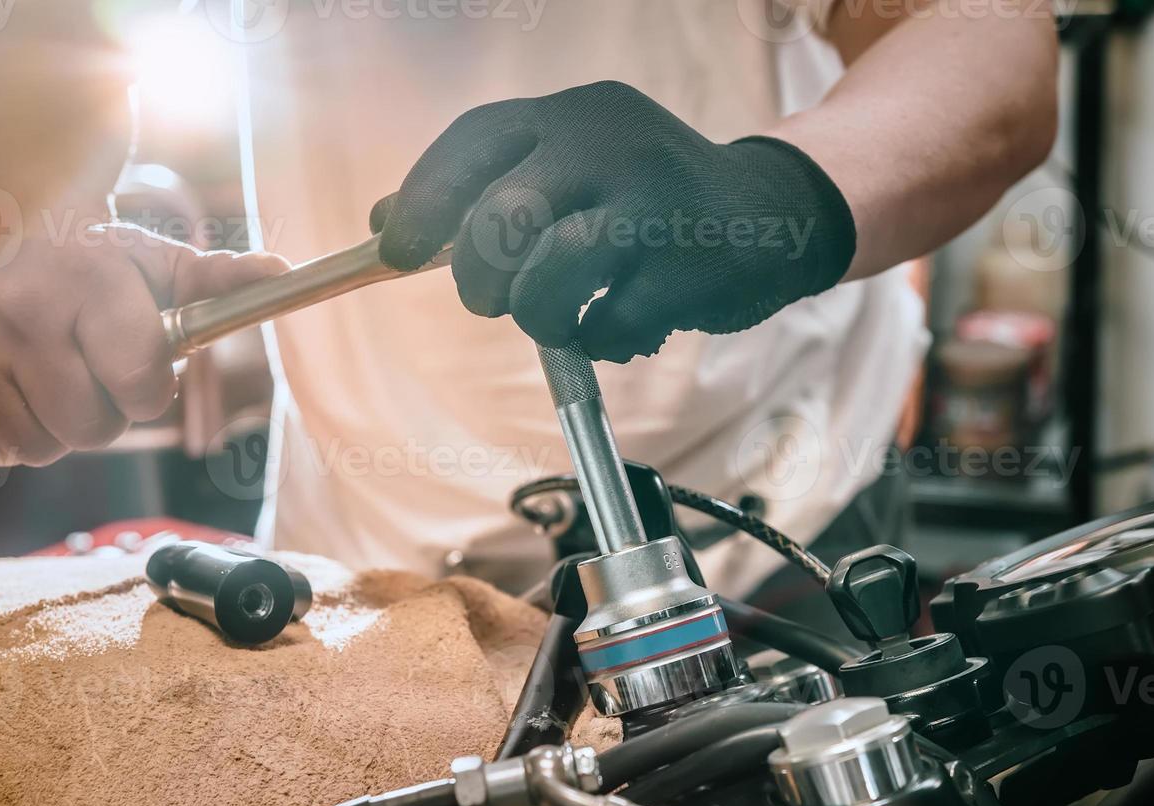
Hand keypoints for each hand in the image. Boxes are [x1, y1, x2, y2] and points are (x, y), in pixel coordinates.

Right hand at [0, 223, 287, 465]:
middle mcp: (19, 307)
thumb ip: (224, 282)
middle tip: (92, 370)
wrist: (9, 234)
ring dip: (59, 427)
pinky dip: (12, 432)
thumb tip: (284, 272)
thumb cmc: (105, 265)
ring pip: (41, 449)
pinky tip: (15, 383)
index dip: (150, 390)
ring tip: (54, 374)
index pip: (142, 389)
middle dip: (106, 415)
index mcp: (87, 280)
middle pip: (91, 432)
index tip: (139, 366)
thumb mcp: (166, 266)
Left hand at [371, 80, 855, 362]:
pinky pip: (609, 324)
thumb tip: (383, 226)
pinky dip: (599, 341)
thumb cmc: (649, 199)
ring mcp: (653, 203)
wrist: (770, 213)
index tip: (397, 252)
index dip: (424, 200)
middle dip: (481, 279)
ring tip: (560, 318)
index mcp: (573, 116)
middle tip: (494, 300)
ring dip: (539, 316)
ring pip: (550, 278)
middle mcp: (610, 145)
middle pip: (502, 219)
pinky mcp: (691, 264)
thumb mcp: (572, 170)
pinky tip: (619, 327)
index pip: (475, 141)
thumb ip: (486, 189)